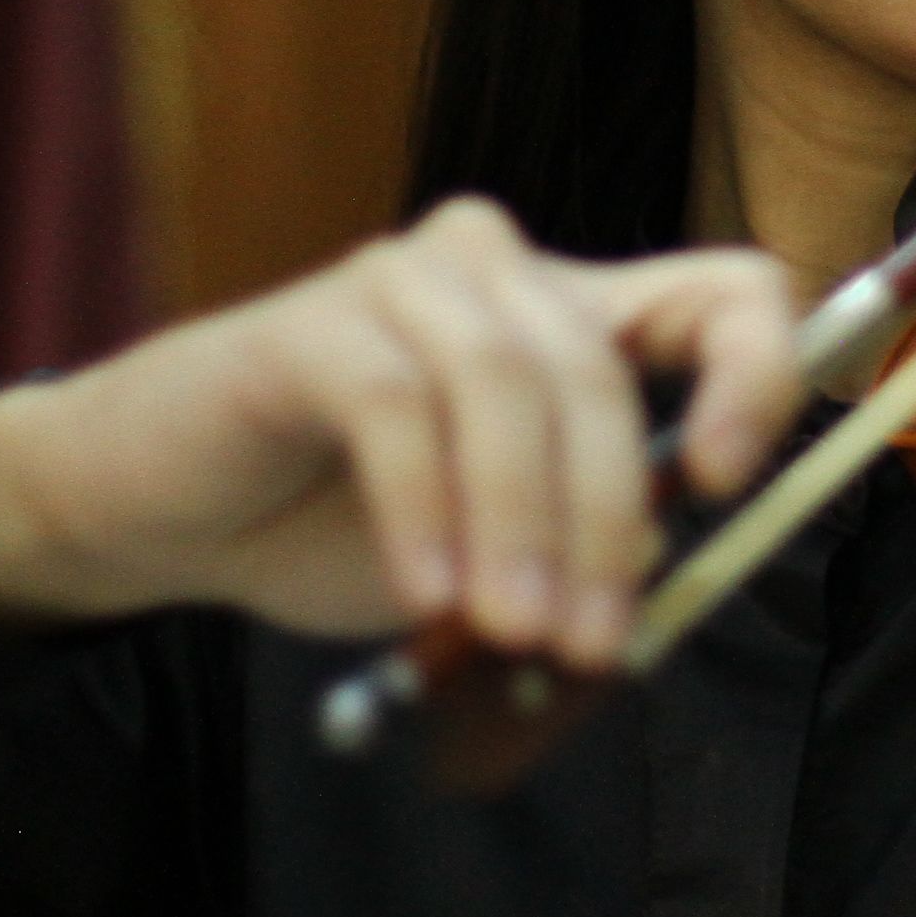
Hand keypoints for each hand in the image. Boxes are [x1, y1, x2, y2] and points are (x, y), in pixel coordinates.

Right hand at [0, 198, 808, 667]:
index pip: (728, 294)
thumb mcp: (495, 547)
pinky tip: (425, 592)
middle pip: (602, 370)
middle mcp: (507, 275)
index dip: (757, 374)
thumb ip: (579, 545)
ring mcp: (409, 282)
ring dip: (524, 521)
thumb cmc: (343, 524)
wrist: (158, 512)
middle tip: (590, 641)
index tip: (730, 480)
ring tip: (513, 631)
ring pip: (507, 383)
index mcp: (581, 315)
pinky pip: (395, 405)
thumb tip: (655, 566)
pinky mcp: (312, 322)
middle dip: (607, 517)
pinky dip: (424, 507)